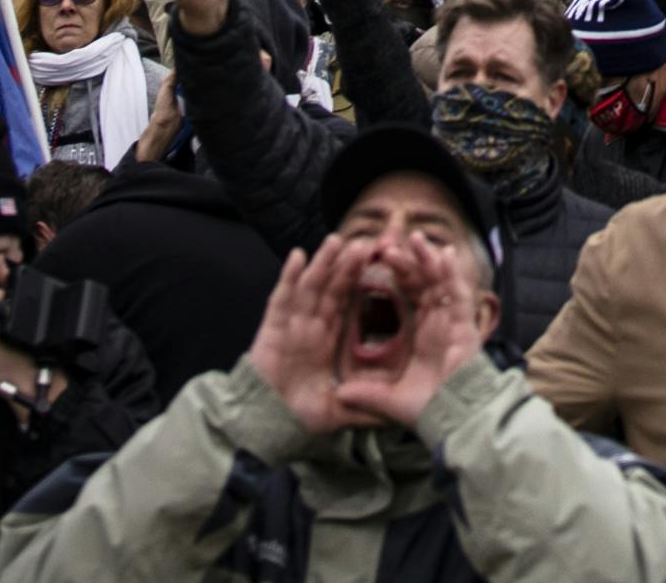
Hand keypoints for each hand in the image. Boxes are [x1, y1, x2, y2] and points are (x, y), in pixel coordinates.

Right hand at [247, 240, 363, 432]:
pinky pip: (281, 299)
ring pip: (309, 287)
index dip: (358, 282)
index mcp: (327, 339)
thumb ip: (367, 406)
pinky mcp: (272, 329)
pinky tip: (298, 256)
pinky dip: (288, 277)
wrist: (268, 425)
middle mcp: (310, 326)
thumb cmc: (301, 415)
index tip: (377, 261)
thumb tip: (397, 416)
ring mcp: (291, 325)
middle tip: (365, 242)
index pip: (346, 303)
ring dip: (322, 263)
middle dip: (346, 265)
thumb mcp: (342, 409)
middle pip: (331, 289)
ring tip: (336, 239)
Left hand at [333, 232, 488, 429]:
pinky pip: (460, 294)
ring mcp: (454, 324)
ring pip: (442, 283)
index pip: (412, 298)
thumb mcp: (388, 399)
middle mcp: (440, 325)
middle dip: (410, 263)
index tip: (382, 262)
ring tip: (415, 238)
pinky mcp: (466, 327)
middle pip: (425, 284)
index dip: (400, 280)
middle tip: (392, 246)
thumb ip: (366, 394)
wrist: (454, 422)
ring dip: (429, 260)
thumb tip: (339, 395)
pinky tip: (444, 254)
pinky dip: (452, 274)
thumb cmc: (428, 411)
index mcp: (424, 336)